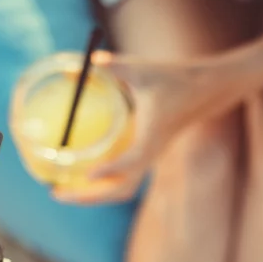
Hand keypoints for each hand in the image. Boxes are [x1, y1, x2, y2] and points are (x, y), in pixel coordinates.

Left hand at [54, 51, 246, 204]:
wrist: (206, 91)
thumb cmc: (175, 78)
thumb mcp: (142, 69)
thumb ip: (113, 66)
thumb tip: (80, 64)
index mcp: (152, 136)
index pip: (133, 161)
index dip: (112, 169)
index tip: (89, 174)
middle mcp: (150, 154)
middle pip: (121, 189)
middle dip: (89, 197)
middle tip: (56, 194)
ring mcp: (148, 160)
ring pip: (120, 190)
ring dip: (92, 197)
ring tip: (61, 192)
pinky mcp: (145, 158)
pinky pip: (121, 180)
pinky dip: (98, 185)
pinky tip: (75, 178)